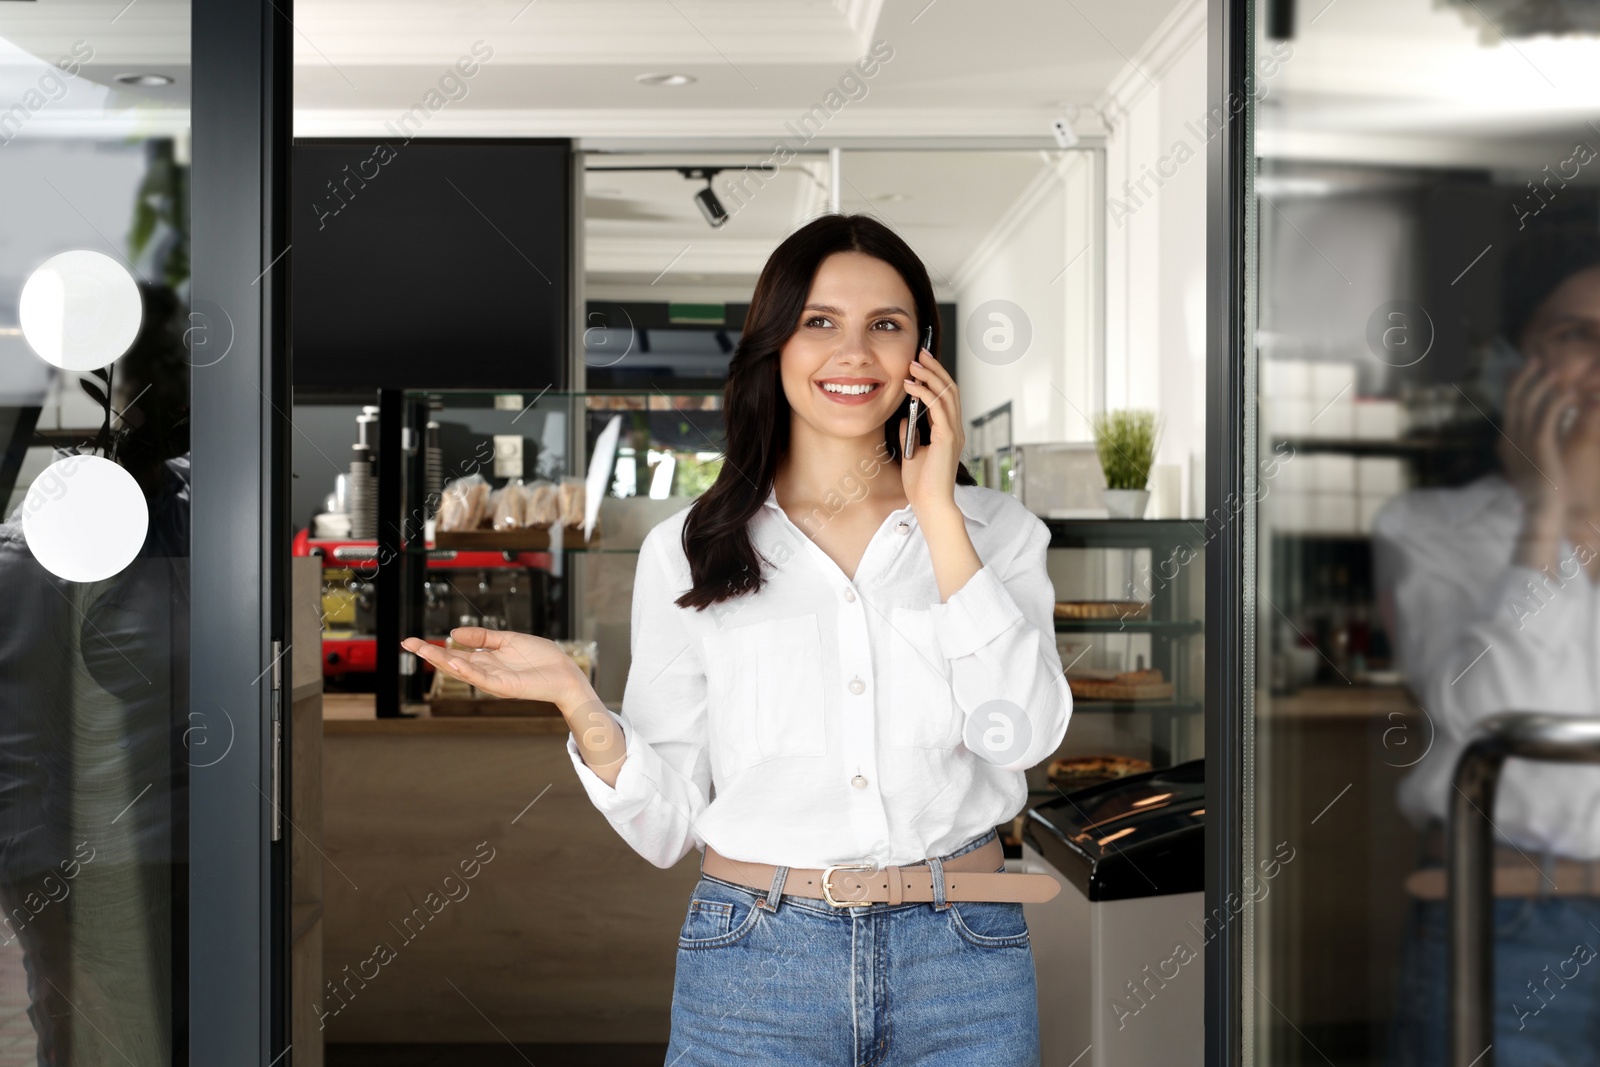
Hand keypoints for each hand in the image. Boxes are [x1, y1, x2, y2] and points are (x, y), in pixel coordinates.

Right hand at [401, 628, 591, 710]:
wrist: (565, 672)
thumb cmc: (541, 657)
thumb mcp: (507, 640)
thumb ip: (482, 637)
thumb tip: (454, 634)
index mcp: (486, 660)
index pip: (454, 654)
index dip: (434, 648)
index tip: (413, 641)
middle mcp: (486, 672)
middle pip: (452, 663)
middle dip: (430, 653)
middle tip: (408, 644)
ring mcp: (494, 680)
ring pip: (462, 671)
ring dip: (443, 661)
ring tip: (424, 650)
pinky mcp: (505, 686)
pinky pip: (482, 679)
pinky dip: (467, 671)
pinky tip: (454, 661)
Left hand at [899, 342, 963, 518]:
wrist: (929, 503)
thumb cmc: (921, 484)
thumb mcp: (912, 452)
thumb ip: (910, 432)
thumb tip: (903, 415)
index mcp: (949, 432)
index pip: (946, 396)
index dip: (935, 377)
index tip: (920, 362)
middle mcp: (955, 429)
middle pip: (950, 388)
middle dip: (935, 368)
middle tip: (920, 352)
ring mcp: (954, 432)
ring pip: (947, 393)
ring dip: (930, 375)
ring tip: (914, 362)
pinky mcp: (948, 438)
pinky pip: (938, 407)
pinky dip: (924, 393)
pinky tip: (911, 385)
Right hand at [1499, 358, 1573, 520]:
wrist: (1543, 508)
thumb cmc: (1541, 490)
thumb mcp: (1532, 464)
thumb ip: (1532, 445)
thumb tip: (1541, 430)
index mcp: (1506, 443)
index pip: (1507, 408)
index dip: (1515, 386)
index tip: (1525, 372)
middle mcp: (1509, 438)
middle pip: (1514, 400)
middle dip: (1525, 377)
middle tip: (1535, 360)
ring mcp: (1523, 441)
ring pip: (1529, 402)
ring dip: (1542, 384)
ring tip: (1554, 371)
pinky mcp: (1541, 443)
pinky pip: (1549, 413)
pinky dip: (1558, 400)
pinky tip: (1569, 392)